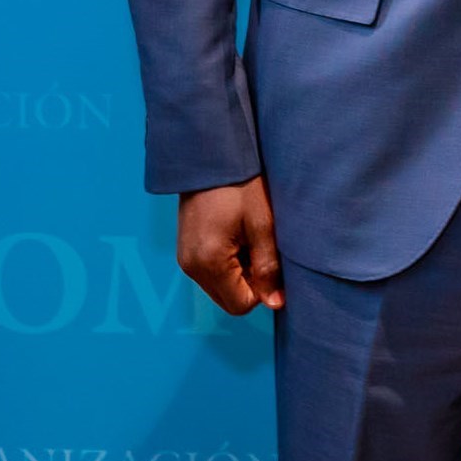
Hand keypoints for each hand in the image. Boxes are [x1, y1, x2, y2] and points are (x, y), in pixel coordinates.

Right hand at [176, 176, 283, 315]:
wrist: (212, 156)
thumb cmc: (242, 185)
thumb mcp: (263, 224)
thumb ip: (268, 266)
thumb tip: (275, 303)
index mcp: (209, 262)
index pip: (241, 304)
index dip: (263, 289)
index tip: (271, 259)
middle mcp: (190, 267)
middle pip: (229, 299)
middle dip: (251, 281)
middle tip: (260, 244)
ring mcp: (185, 259)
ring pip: (221, 286)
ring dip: (240, 270)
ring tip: (247, 235)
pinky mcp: (185, 250)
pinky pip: (211, 272)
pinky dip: (228, 261)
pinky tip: (236, 233)